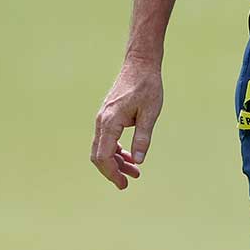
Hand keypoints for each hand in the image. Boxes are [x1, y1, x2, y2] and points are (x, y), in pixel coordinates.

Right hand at [90, 57, 162, 189]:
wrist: (140, 65)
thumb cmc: (147, 87)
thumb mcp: (150, 113)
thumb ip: (143, 138)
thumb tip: (139, 161)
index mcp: (110, 122)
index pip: (104, 156)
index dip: (112, 173)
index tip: (123, 184)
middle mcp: (102, 121)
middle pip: (99, 155)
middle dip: (112, 171)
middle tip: (128, 183)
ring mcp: (103, 118)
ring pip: (102, 148)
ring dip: (116, 161)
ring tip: (135, 171)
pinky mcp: (108, 115)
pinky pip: (107, 139)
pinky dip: (116, 150)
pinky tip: (130, 155)